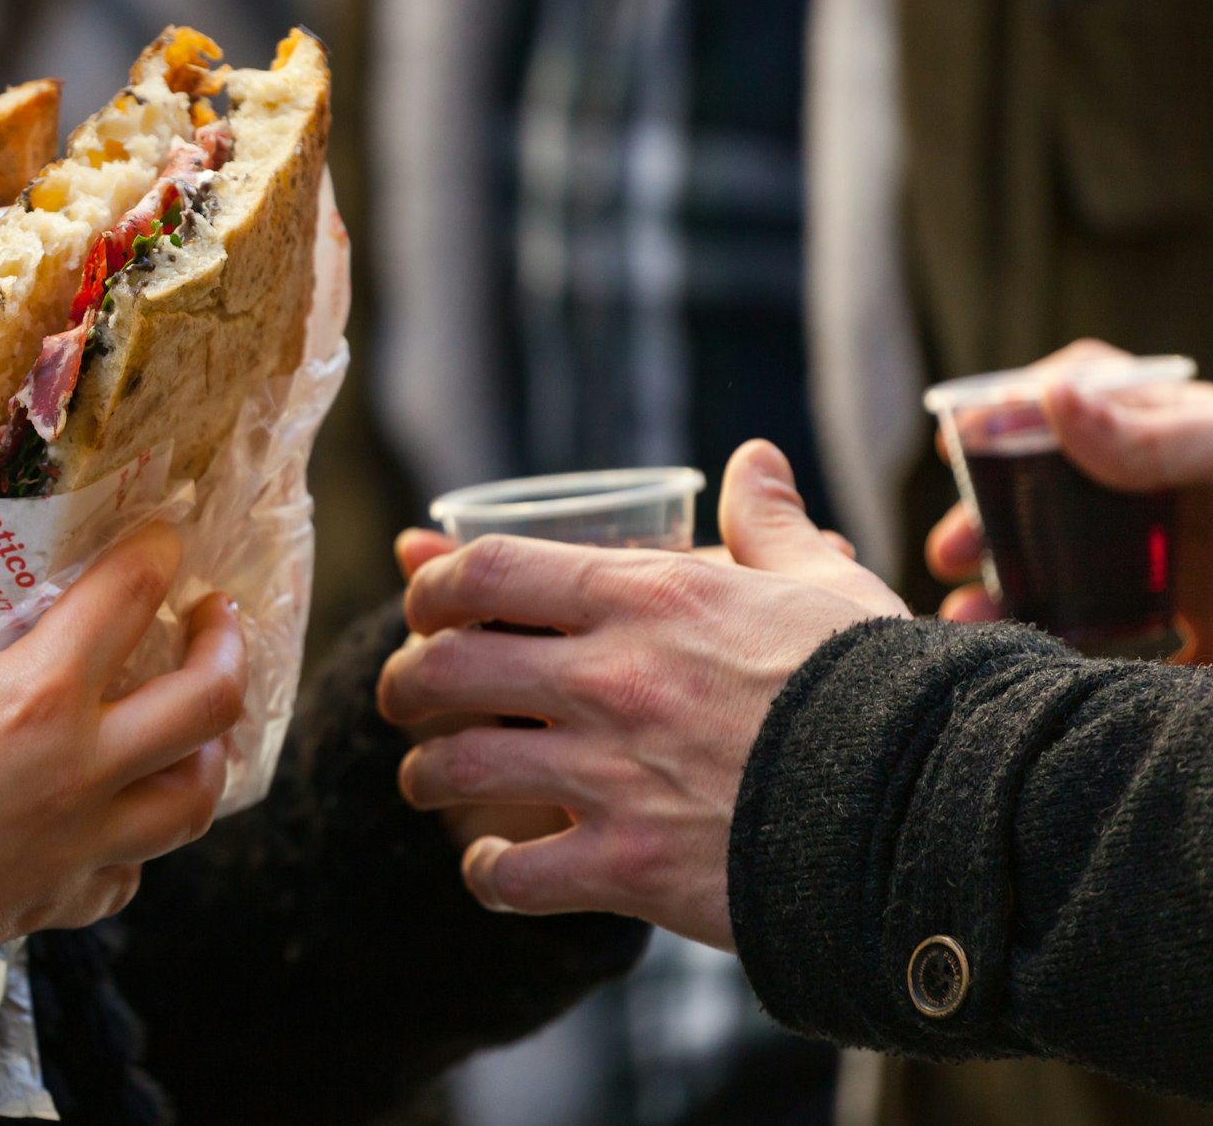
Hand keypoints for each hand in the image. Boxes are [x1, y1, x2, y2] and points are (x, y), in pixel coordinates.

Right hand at [0, 523, 246, 950]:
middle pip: (206, 704)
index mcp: (38, 693)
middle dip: (226, 647)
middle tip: (216, 619)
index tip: (163, 538)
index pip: (128, 597)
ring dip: (204, 755)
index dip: (155, 552)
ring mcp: (78, 844)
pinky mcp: (55, 901)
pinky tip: (115, 822)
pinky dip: (130, 846)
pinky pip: (123, 877)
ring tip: (194, 729)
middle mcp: (80, 769)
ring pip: (189, 802)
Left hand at [378, 442, 907, 948]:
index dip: (433, 587)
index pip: (485, 571)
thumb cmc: (881, 688)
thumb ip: (768, 525)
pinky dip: (488, 873)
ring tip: (430, 782)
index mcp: (644, 597)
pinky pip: (511, 875)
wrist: (933, 805)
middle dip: (405, 685)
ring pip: (457, 769)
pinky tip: (494, 867)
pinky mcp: (627, 866)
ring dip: (428, 777)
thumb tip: (755, 461)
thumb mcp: (824, 585)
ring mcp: (609, 774)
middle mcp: (607, 678)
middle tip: (404, 700)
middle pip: (442, 669)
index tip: (423, 603)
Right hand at [926, 339, 1212, 654]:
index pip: (1072, 398)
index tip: (955, 445)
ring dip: (1002, 591)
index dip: (1004, 415)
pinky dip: (1055, 646)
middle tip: (949, 554)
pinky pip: (1104, 628)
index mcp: (1158, 426)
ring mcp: (1158, 549)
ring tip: (966, 621)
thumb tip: (1048, 395)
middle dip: (983, 521)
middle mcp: (1149, 484)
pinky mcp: (1177, 613)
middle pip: (1043, 490)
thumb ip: (1146, 434)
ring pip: (1059, 565)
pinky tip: (1024, 664)